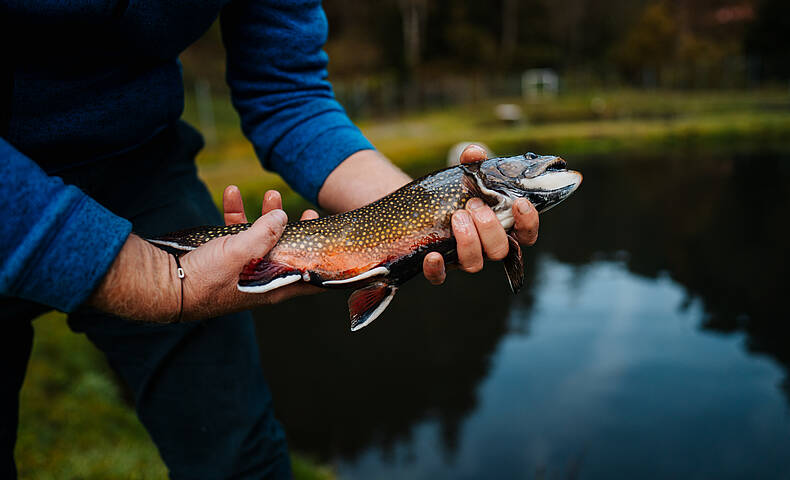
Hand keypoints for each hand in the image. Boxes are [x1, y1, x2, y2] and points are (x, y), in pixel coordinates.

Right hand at [179, 186, 321, 318]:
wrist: (167, 286)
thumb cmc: (208, 278)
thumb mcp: (243, 253)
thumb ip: (266, 234)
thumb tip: (282, 217)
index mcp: (276, 285)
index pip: (313, 278)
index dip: (328, 263)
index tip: (338, 246)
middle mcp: (265, 278)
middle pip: (289, 252)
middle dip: (297, 229)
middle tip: (306, 212)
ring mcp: (245, 268)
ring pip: (263, 239)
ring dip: (266, 215)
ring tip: (270, 193)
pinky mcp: (226, 258)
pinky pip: (237, 234)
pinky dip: (235, 214)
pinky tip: (230, 193)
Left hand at [421, 144, 539, 284]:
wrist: (423, 208)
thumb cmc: (456, 194)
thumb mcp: (465, 177)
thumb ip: (473, 164)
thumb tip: (474, 152)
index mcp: (502, 227)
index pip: (527, 235)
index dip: (528, 223)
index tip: (519, 203)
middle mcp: (486, 247)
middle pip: (500, 250)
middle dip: (490, 227)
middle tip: (474, 205)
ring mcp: (463, 258)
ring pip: (475, 264)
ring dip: (469, 241)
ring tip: (457, 216)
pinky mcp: (439, 266)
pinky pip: (439, 277)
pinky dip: (437, 268)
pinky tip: (432, 254)